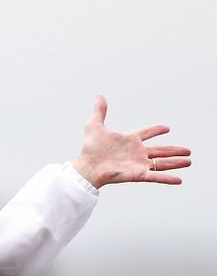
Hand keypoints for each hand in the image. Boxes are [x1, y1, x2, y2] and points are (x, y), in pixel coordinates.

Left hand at [71, 94, 190, 188]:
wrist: (87, 166)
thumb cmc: (89, 148)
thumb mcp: (95, 126)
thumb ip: (100, 111)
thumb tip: (99, 95)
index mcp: (129, 140)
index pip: (146, 133)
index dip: (155, 130)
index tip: (167, 128)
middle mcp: (136, 152)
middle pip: (160, 150)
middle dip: (174, 150)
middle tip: (188, 150)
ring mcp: (138, 164)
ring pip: (162, 163)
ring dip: (176, 162)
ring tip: (189, 161)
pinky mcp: (138, 174)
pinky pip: (156, 176)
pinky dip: (167, 178)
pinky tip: (179, 179)